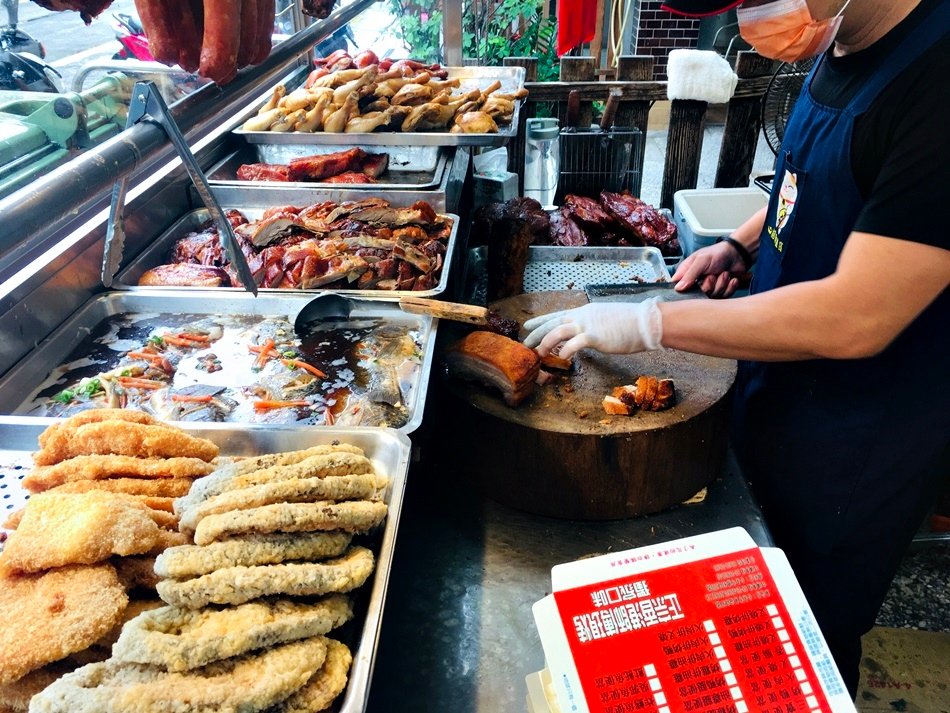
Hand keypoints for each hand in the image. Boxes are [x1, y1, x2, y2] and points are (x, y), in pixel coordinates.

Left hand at [522, 298, 662, 359]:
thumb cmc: (630, 323)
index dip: (541, 320)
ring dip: (545, 343)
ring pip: (558, 331)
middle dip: (537, 334)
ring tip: (538, 354)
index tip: (528, 325)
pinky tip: (562, 358)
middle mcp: (582, 316)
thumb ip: (592, 326)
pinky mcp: (595, 336)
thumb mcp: (605, 320)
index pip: (557, 315)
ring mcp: (588, 325)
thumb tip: (586, 333)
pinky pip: (575, 344)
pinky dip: (566, 351)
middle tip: (525, 344)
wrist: (646, 322)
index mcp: (584, 312)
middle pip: (552, 323)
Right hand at [672, 241, 744, 297]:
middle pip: (698, 295)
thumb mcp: (701, 261)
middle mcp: (696, 282)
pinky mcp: (720, 291)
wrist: (738, 254)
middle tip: (713, 275)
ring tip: (724, 273)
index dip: (685, 289)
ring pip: (712, 296)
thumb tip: (678, 288)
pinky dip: (729, 287)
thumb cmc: (718, 253)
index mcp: (687, 273)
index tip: (695, 284)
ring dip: (721, 284)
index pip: (679, 287)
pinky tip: (731, 279)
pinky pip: (723, 297)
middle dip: (709, 285)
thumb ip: (689, 274)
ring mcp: (709, 288)